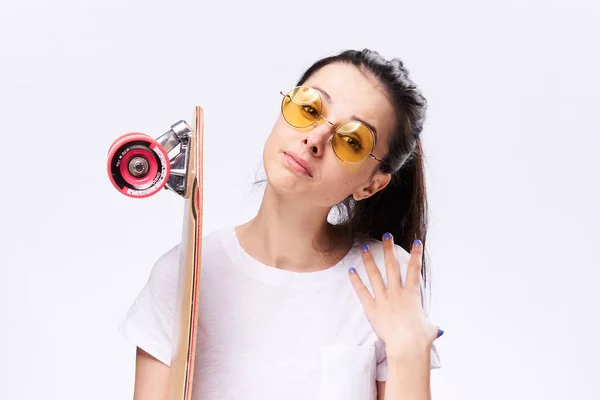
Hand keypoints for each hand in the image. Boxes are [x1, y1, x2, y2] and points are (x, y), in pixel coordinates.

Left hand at [348, 233, 442, 360]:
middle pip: (392, 266)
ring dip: (369, 260)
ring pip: (375, 274)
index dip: (416, 254)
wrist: (407, 345)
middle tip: (386, 235)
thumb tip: (437, 330)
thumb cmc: (420, 338)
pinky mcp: (372, 308)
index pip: (415, 269)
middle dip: (389, 249)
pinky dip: (356, 280)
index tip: (417, 242)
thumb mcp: (429, 328)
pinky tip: (351, 270)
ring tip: (365, 247)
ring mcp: (383, 299)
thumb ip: (431, 325)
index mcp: (412, 294)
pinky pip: (362, 291)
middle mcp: (397, 292)